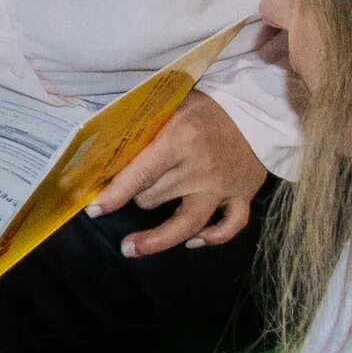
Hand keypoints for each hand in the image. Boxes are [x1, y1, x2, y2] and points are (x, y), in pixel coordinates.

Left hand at [88, 93, 262, 255]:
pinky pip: (230, 227)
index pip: (140, 175)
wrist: (256, 107)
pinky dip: (213, 238)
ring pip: (185, 222)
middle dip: (137, 196)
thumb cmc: (206, 105)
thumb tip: (103, 146)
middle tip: (132, 190)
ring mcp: (223, 186)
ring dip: (157, 238)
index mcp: (178, 140)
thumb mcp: (170, 104)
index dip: (115, 196)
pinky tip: (193, 242)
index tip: (95, 210)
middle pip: (154, 199)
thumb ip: (143, 126)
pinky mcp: (244, 194)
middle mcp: (200, 168)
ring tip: (133, 248)